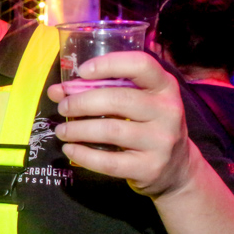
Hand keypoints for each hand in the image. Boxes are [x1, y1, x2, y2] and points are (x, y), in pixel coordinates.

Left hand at [47, 51, 194, 197]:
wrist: (176, 169)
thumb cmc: (147, 126)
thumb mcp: (134, 103)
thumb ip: (98, 92)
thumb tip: (56, 91)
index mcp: (164, 87)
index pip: (141, 64)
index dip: (109, 64)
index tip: (83, 71)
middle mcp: (167, 111)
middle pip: (117, 99)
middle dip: (81, 102)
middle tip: (63, 107)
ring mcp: (161, 141)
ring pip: (110, 130)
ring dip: (77, 129)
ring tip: (62, 131)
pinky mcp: (150, 168)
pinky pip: (109, 161)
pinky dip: (83, 155)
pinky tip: (70, 149)